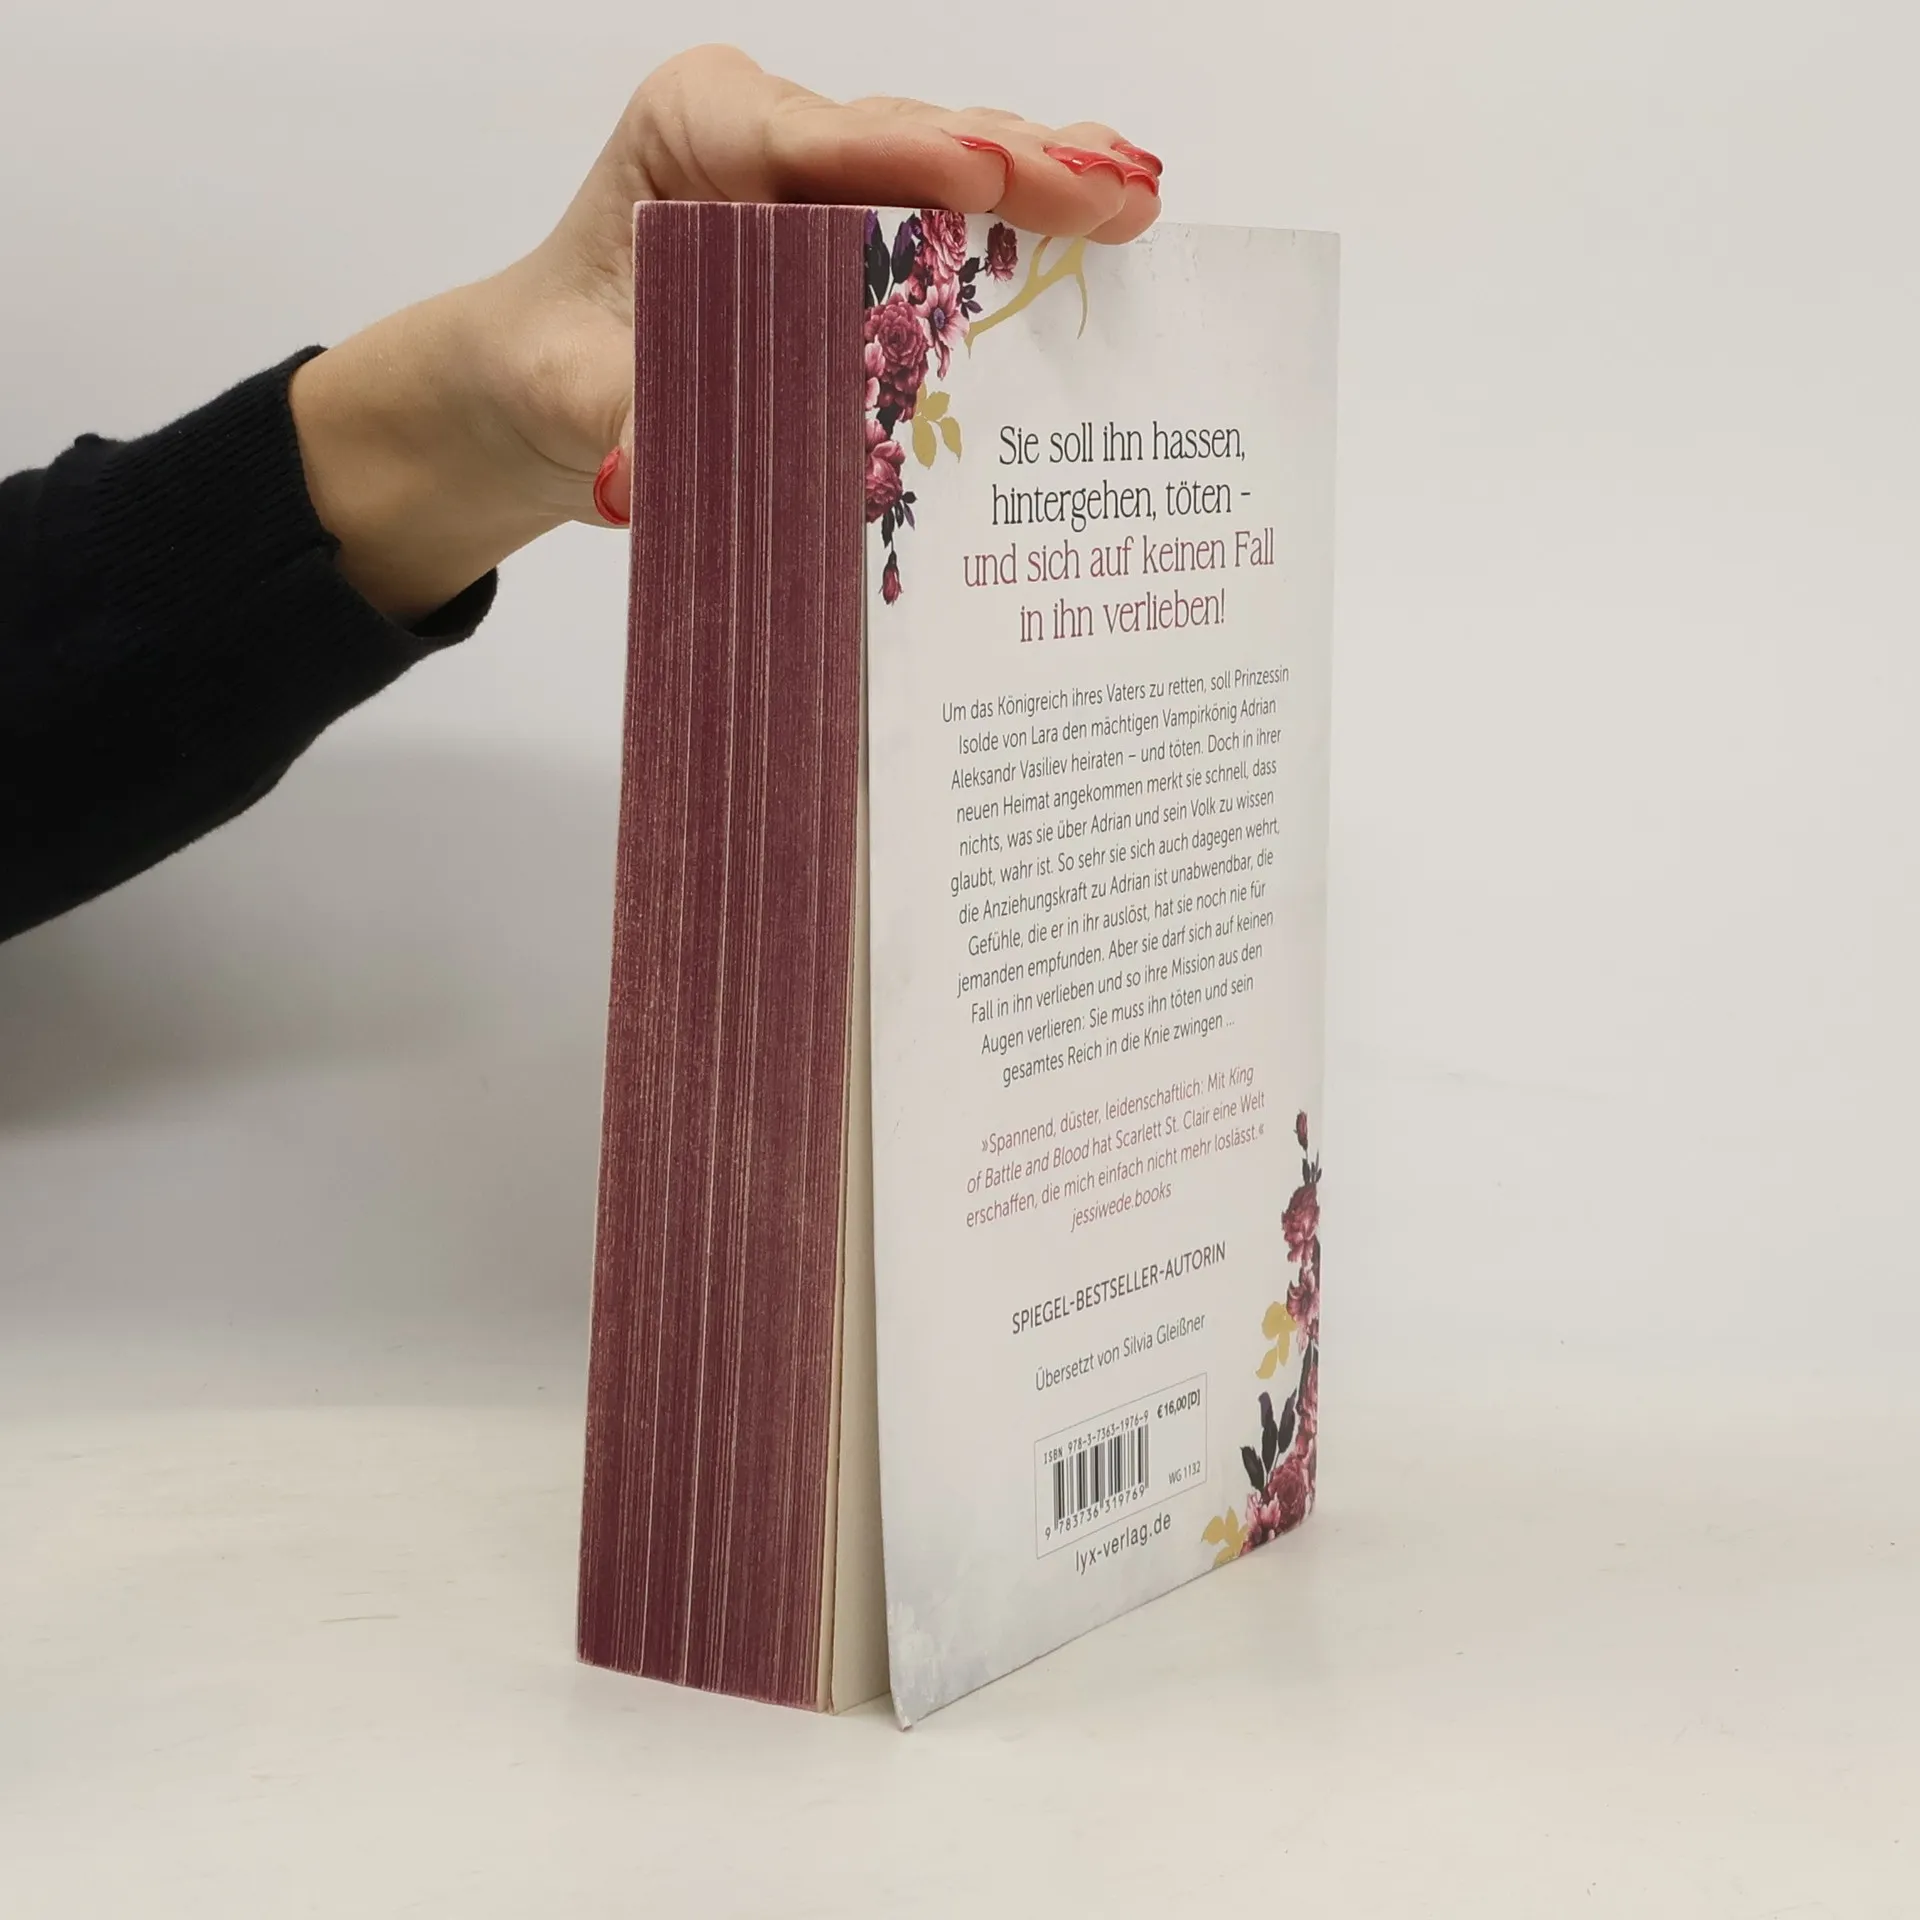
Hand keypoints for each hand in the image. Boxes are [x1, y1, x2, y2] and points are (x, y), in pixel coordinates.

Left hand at [289, 45, 1162, 622]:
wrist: (547, 377)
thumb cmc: (561, 371)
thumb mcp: (579, 398)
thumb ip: (626, 417)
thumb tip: (648, 471)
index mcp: (692, 135)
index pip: (816, 142)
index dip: (912, 160)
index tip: (992, 178)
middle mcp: (765, 130)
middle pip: (906, 138)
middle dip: (1015, 166)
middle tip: (1114, 193)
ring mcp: (820, 164)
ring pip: (943, 159)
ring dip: (1042, 180)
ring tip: (1135, 197)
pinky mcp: (854, 213)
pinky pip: (948, 202)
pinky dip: (1024, 215)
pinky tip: (1104, 214)